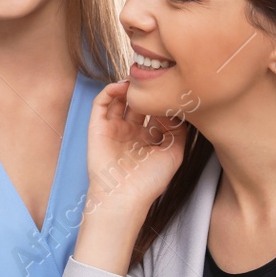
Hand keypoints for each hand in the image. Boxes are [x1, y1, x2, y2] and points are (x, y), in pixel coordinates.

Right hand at [84, 81, 188, 215]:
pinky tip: (123, 86)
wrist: (125, 196)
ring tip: (139, 81)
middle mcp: (130, 132)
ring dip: (128, 88)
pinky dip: (110, 90)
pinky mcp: (97, 128)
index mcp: (147, 139)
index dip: (162, 101)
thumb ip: (178, 130)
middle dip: (146, 92)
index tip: (173, 92)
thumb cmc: (149, 181)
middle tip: (156, 81)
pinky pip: (100, 103)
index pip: (154, 112)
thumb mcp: (173, 153)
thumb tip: (173, 108)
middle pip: (138, 103)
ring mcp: (113, 129)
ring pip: (119, 100)